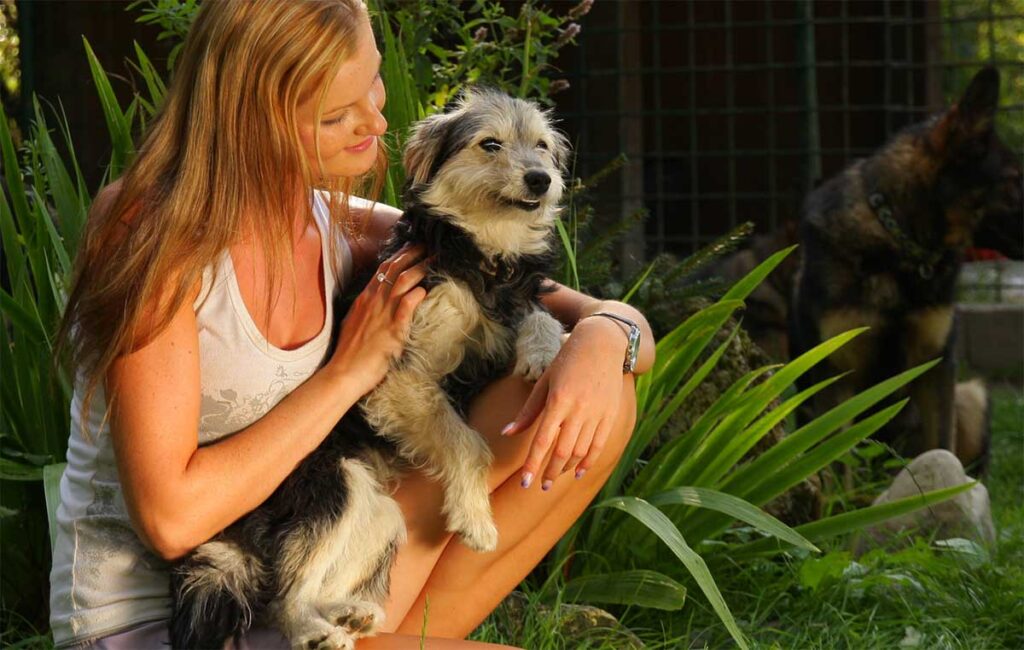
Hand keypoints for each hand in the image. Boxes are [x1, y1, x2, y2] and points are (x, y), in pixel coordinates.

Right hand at [326, 244, 427, 393]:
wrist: (344, 373)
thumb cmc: (349, 353)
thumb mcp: (353, 323)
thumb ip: (365, 311)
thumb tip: (372, 304)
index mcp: (365, 299)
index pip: (383, 269)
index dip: (399, 255)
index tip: (412, 247)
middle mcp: (373, 301)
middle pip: (395, 269)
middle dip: (412, 254)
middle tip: (428, 245)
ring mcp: (383, 313)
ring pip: (403, 281)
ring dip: (421, 268)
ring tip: (435, 260)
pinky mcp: (393, 329)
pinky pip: (407, 305)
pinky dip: (417, 295)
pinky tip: (426, 290)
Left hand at [502, 316, 628, 489]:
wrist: (602, 344)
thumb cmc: (567, 361)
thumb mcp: (544, 382)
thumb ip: (528, 411)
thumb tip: (507, 433)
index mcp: (558, 401)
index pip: (542, 441)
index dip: (533, 465)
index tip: (526, 482)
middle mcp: (578, 410)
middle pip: (562, 452)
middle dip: (549, 472)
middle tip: (540, 486)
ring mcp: (596, 414)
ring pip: (580, 451)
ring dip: (566, 468)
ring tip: (554, 477)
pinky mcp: (610, 415)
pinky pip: (599, 445)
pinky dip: (588, 461)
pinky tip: (578, 471)